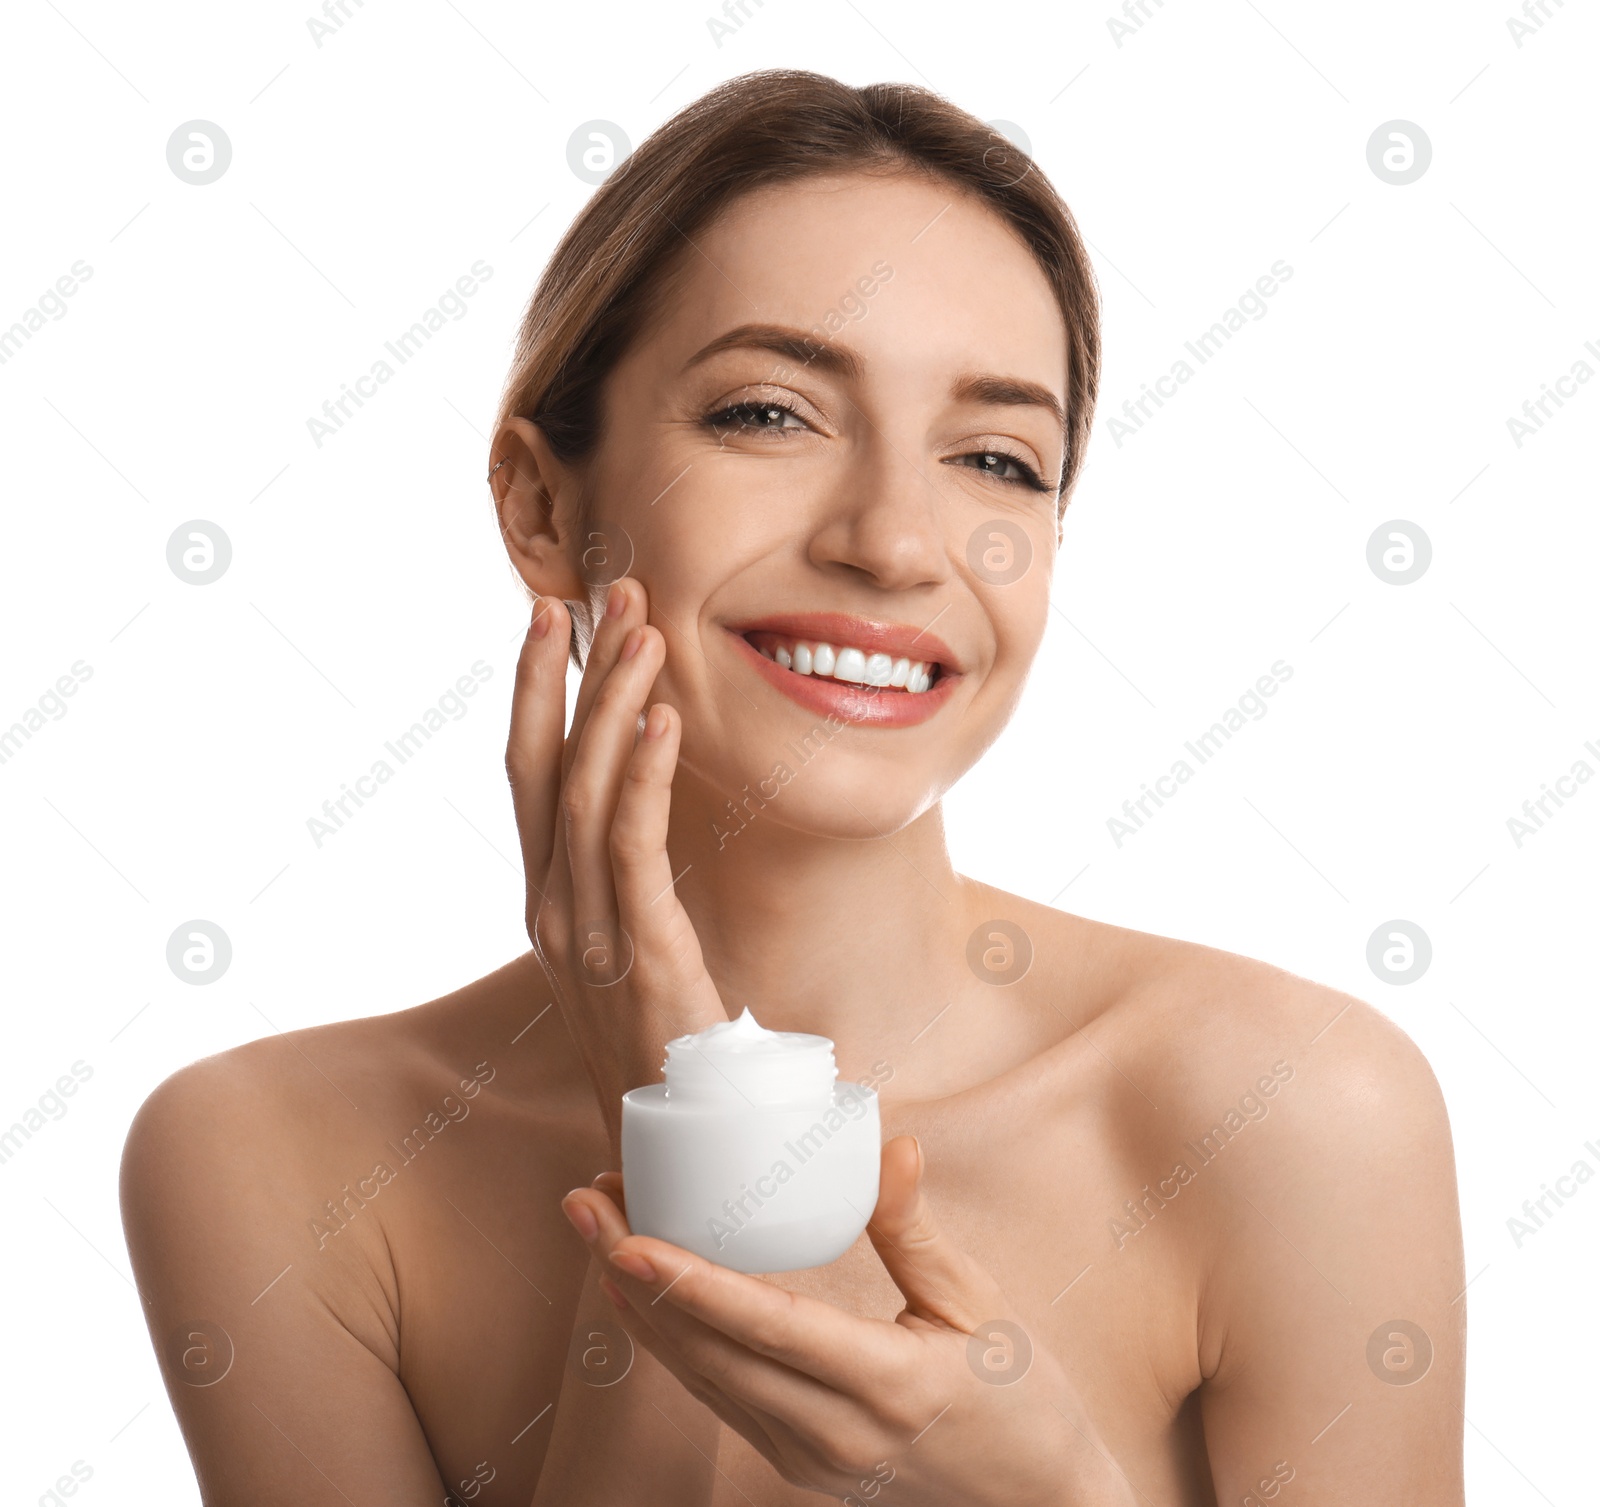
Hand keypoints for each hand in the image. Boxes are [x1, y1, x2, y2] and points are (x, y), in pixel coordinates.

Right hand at [507, 580, 726, 1145]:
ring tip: (640, 627)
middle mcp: (552, 910)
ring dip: (611, 702)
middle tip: (604, 590)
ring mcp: (586, 935)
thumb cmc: (667, 1052)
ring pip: (583, 792)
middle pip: (542, 767)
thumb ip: (626, 891)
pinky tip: (662, 718)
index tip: (556, 619)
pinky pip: (632, 848)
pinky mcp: (639, 956)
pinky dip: (641, 776)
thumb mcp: (633, 956)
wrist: (685, 1156)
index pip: (529, 776)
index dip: (537, 693)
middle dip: (569, 673)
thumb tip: (641, 829)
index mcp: (549, 903)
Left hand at [559, 1138, 1139, 1506]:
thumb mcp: (978, 1303)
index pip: (767, 1327)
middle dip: (633, 1276)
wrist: (1035, 1499)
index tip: (627, 1236)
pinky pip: (719, 1395)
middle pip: (708, 1352)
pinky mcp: (794, 1462)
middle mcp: (832, 1434)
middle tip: (584, 1201)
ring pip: (701, 1376)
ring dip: (640, 1302)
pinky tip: (642, 1288)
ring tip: (598, 1228)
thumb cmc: (1018, 1393)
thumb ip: (918, 1230)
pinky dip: (673, 1338)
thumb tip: (890, 1144)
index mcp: (887, 1386)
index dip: (690, 1283)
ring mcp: (806, 1458)